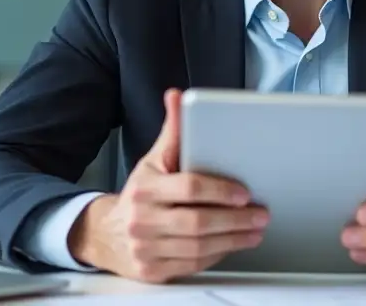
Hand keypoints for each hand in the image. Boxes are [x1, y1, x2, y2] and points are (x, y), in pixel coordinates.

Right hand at [68, 89, 268, 282]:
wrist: (105, 233)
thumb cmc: (140, 193)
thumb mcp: (154, 160)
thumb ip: (173, 132)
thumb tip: (177, 96)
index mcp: (145, 188)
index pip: (189, 187)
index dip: (220, 190)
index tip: (244, 193)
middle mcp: (142, 219)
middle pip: (198, 222)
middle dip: (235, 220)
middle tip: (260, 215)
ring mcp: (145, 248)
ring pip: (198, 248)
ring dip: (233, 240)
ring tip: (254, 231)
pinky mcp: (151, 270)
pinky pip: (192, 264)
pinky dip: (216, 255)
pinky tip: (232, 244)